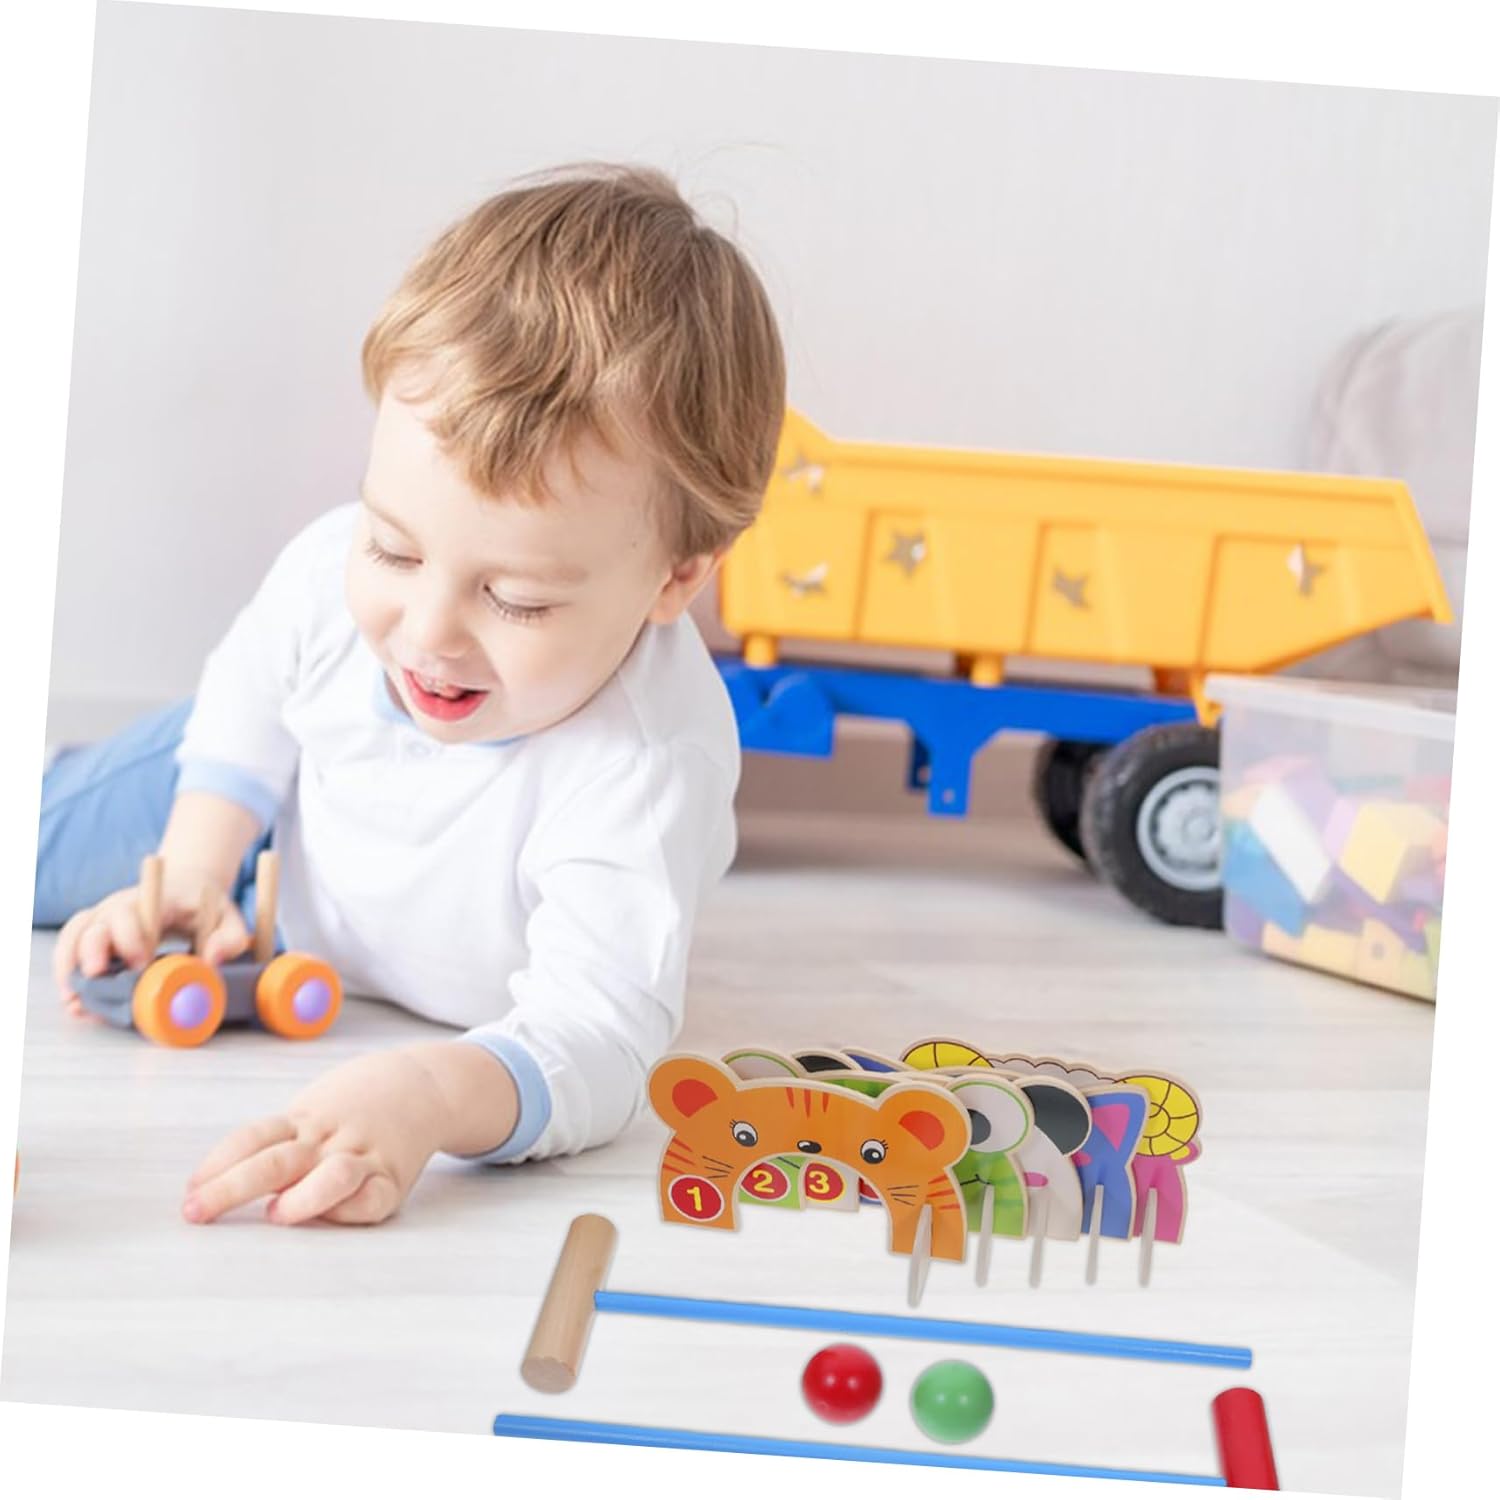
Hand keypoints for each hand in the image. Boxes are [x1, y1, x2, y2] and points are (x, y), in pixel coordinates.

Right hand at [54, 865, 250, 1016]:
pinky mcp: (96, 935)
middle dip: (92, 953)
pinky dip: (67, 972)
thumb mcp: (229, 916)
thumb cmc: (205, 905)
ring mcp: (104, 920)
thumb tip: (211, 961)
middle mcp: (120, 907)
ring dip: (70, 967)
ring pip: (74, 937)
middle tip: (99, 979)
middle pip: (94, 925)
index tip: (141, 963)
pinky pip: (71, 948)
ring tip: (74, 1001)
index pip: (129, 912)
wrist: (187, 887)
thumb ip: (230, 938)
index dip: (129, 938)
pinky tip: (73, 1000)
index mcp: (152, 900)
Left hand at [182, 1048, 450, 1226]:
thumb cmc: (354, 1105)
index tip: (189, 1193)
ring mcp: (363, 1155)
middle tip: (197, 1211)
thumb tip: (217, 1184)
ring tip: (276, 1215)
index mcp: (304, 1119)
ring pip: (331, 1176)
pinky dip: (348, 1210)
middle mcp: (329, 1137)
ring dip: (300, 1198)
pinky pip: (371, 1199)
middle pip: (276, 1160)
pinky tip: (329, 1217)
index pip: (252, 1137)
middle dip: (231, 1189)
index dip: (217, 1164)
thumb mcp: (314, 1109)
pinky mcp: (393, 1177)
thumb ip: (278, 1143)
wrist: (424, 1084)